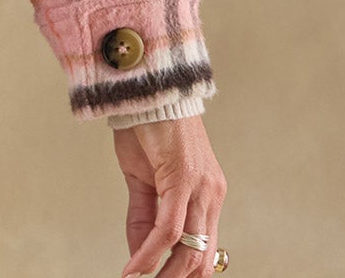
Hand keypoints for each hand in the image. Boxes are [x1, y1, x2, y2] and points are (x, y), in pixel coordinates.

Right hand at [114, 115, 226, 277]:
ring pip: (189, 251)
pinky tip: (133, 268)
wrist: (146, 86)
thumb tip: (139, 252)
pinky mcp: (184, 179)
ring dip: (163, 276)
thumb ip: (144, 216)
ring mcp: (202, 189)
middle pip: (201, 259)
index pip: (203, 251)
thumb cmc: (146, 125)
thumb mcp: (143, 177)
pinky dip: (148, 254)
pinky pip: (168, 230)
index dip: (183, 275)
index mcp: (206, 195)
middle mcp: (211, 195)